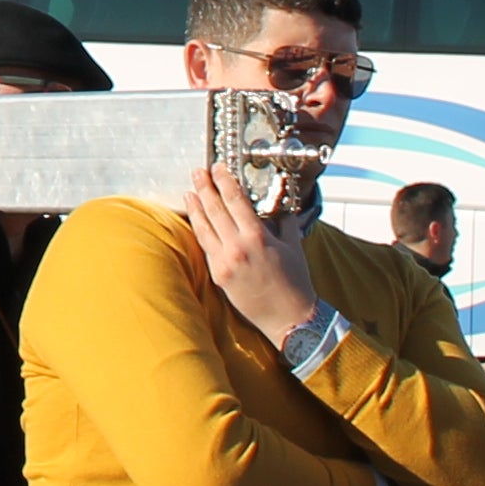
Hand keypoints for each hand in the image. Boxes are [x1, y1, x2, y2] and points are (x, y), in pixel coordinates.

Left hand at [182, 166, 319, 345]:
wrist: (289, 317)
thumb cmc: (295, 283)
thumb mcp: (293, 246)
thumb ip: (284, 221)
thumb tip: (280, 202)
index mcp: (258, 237)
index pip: (235, 200)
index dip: (224, 180)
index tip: (218, 168)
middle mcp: (238, 247)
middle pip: (215, 209)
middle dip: (205, 187)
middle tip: (198, 172)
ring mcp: (225, 262)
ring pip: (204, 227)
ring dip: (195, 207)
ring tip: (190, 191)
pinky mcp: (218, 275)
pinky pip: (205, 246)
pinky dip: (199, 230)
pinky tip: (196, 220)